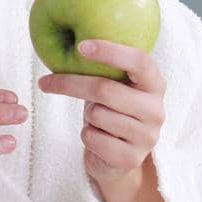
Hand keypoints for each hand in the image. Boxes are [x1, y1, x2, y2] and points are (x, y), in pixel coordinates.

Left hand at [37, 39, 165, 190]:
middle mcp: (156, 110)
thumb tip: (68, 43)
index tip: (81, 46)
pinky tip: (98, 139)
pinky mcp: (131, 158)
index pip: (140, 62)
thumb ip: (104, 70)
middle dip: (70, 84)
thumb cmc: (113, 113)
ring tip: (97, 121)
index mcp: (155, 85)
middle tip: (45, 82)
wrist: (120, 158)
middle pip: (105, 89)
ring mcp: (146, 136)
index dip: (111, 51)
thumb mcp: (114, 88)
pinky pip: (92, 138)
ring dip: (87, 116)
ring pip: (97, 114)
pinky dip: (87, 135)